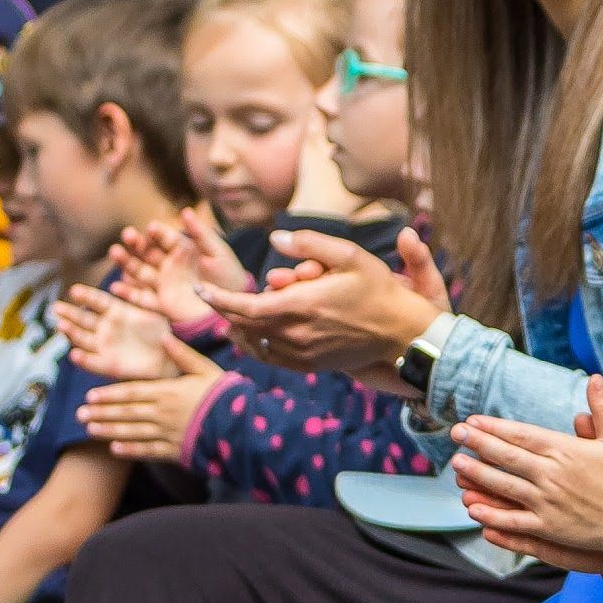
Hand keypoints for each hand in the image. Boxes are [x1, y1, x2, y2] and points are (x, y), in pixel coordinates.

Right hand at [57, 283, 178, 382]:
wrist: (173, 358)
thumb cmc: (165, 331)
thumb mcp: (155, 309)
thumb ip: (145, 291)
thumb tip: (137, 269)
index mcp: (117, 311)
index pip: (97, 301)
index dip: (86, 296)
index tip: (75, 290)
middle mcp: (107, 328)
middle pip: (83, 319)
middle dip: (70, 313)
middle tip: (56, 307)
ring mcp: (105, 346)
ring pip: (82, 338)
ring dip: (71, 332)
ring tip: (61, 326)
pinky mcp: (109, 366)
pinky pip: (93, 363)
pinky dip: (83, 360)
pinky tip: (74, 355)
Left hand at [78, 343, 222, 460]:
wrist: (241, 424)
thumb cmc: (224, 393)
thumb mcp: (205, 368)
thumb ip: (182, 354)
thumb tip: (163, 336)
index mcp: (167, 391)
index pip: (131, 392)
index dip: (109, 394)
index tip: (90, 396)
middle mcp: (162, 413)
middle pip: (126, 412)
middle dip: (102, 413)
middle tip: (79, 415)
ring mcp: (167, 433)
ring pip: (132, 431)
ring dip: (109, 431)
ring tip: (90, 430)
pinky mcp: (176, 450)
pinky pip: (149, 450)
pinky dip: (131, 450)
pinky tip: (115, 450)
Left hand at [204, 224, 448, 382]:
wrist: (401, 334)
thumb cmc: (378, 290)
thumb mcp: (350, 255)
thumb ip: (310, 243)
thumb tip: (276, 236)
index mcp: (302, 306)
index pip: (246, 307)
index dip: (219, 299)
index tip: (201, 289)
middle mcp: (298, 334)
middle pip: (245, 326)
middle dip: (224, 310)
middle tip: (210, 296)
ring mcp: (303, 354)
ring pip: (255, 343)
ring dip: (237, 328)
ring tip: (226, 314)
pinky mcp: (311, 365)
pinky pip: (272, 358)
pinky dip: (254, 347)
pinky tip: (248, 337)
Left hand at [450, 376, 602, 572]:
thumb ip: (602, 408)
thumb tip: (594, 378)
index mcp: (565, 451)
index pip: (521, 435)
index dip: (494, 428)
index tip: (473, 421)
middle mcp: (551, 475)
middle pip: (506, 456)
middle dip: (478, 443)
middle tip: (456, 433)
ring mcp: (547, 502)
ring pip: (504, 486)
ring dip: (478, 474)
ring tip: (457, 464)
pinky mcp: (548, 527)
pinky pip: (513, 521)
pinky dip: (492, 515)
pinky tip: (473, 508)